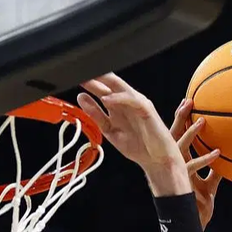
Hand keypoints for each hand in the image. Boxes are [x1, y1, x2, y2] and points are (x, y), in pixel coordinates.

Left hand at [77, 74, 192, 197]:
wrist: (157, 159)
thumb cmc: (139, 145)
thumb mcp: (109, 131)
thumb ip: (96, 115)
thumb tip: (81, 98)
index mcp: (118, 106)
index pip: (102, 88)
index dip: (89, 83)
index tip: (74, 79)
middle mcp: (127, 102)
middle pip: (110, 83)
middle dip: (95, 77)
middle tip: (80, 72)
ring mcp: (137, 104)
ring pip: (120, 87)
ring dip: (104, 83)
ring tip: (90, 80)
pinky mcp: (146, 109)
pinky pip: (132, 100)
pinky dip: (119, 99)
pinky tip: (107, 99)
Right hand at [169, 100, 221, 229]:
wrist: (193, 227)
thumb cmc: (199, 207)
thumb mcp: (209, 186)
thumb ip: (215, 173)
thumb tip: (228, 160)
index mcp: (178, 164)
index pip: (175, 136)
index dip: (180, 119)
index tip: (186, 101)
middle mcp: (175, 166)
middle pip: (173, 137)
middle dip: (180, 118)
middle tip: (189, 100)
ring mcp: (178, 175)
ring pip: (180, 150)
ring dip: (191, 135)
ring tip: (202, 120)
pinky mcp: (185, 185)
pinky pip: (194, 170)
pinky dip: (205, 161)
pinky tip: (217, 153)